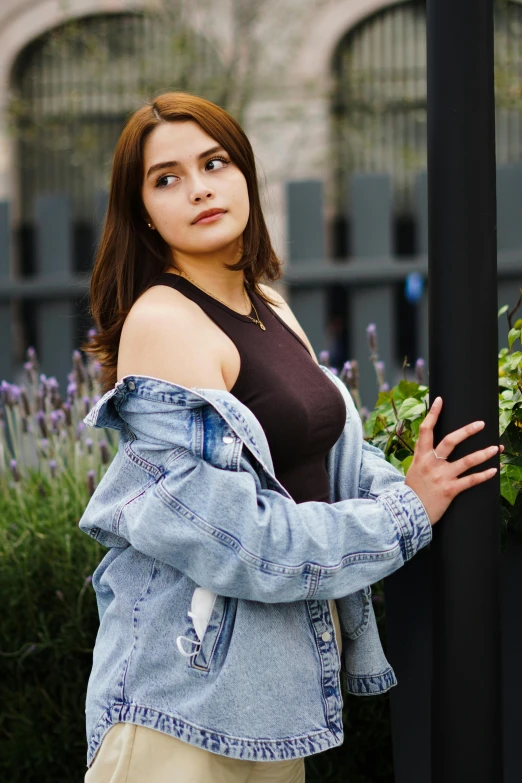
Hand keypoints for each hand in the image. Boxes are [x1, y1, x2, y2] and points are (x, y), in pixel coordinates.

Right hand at [404, 396, 502, 526]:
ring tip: (497, 447)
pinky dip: (484, 475)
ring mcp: (441, 476)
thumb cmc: (412, 492)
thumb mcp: (414, 471)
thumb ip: (424, 459)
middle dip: (467, 431)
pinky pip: (471, 480)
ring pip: (466, 461)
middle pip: (450, 441)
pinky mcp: (450, 490)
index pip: (426, 430)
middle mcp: (431, 463)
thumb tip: (435, 449)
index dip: (433, 414)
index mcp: (421, 456)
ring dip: (483, 453)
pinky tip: (494, 470)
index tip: (440, 400)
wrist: (407, 513)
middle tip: (481, 424)